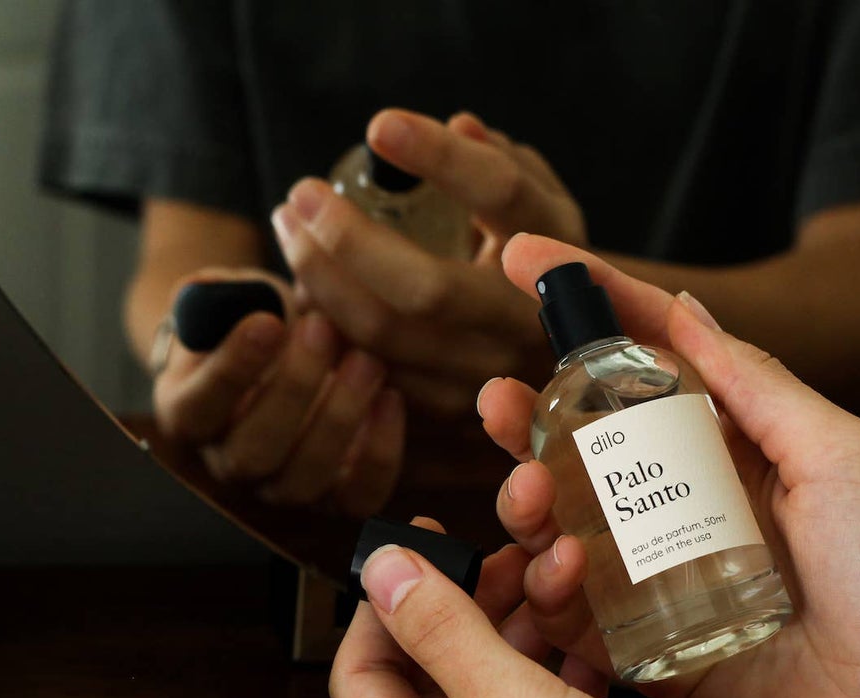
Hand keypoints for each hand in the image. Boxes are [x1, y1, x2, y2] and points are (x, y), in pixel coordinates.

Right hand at [151, 269, 403, 513]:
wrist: (294, 357)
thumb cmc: (257, 323)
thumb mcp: (229, 302)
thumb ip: (216, 298)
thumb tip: (208, 290)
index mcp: (188, 416)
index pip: (197, 408)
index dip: (230, 369)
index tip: (266, 322)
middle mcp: (230, 464)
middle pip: (251, 453)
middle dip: (292, 389)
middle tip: (323, 329)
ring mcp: (282, 488)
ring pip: (303, 482)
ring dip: (338, 419)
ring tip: (367, 359)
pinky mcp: (336, 500)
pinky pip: (358, 499)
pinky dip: (380, 455)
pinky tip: (392, 399)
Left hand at [270, 109, 585, 419]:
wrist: (568, 360)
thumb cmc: (537, 260)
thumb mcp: (540, 209)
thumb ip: (506, 163)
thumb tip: (459, 126)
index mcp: (558, 251)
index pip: (500, 195)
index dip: (439, 157)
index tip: (379, 127)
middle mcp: (527, 322)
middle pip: (425, 287)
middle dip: (347, 237)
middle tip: (302, 194)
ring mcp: (488, 374)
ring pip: (385, 333)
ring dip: (320, 279)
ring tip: (291, 228)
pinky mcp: (449, 408)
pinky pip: (370, 366)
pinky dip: (329, 323)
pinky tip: (306, 284)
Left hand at [329, 523, 788, 697]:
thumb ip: (445, 636)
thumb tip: (383, 574)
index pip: (363, 678)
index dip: (380, 607)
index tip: (418, 543)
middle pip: (432, 675)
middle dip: (462, 605)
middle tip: (504, 552)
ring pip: (499, 685)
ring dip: (520, 628)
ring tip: (560, 579)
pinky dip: (567, 665)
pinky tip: (598, 640)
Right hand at [481, 234, 859, 697]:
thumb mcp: (836, 451)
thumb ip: (755, 383)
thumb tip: (685, 309)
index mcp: (728, 451)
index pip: (643, 367)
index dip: (586, 312)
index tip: (520, 264)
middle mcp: (684, 510)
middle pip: (581, 450)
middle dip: (526, 422)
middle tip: (494, 406)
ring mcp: (659, 581)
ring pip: (560, 530)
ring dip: (525, 505)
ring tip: (523, 497)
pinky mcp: (645, 653)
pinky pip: (570, 619)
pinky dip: (542, 593)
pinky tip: (549, 571)